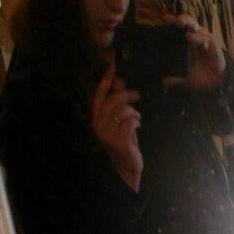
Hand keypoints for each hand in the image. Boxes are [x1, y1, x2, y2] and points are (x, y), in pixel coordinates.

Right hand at [91, 63, 142, 190]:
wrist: (126, 165)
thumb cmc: (124, 140)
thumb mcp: (120, 119)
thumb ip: (118, 102)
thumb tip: (119, 81)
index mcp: (96, 118)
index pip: (99, 96)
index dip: (105, 81)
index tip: (112, 68)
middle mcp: (98, 125)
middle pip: (113, 100)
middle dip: (127, 95)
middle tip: (137, 95)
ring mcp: (107, 133)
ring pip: (123, 110)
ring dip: (133, 112)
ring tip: (137, 117)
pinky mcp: (118, 140)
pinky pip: (130, 121)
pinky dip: (136, 121)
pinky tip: (137, 125)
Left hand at [162, 13, 225, 90]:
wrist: (217, 84)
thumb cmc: (201, 78)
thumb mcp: (187, 80)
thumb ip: (176, 80)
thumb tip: (164, 82)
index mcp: (186, 45)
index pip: (178, 31)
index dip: (171, 24)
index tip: (163, 20)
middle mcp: (194, 39)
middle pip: (185, 24)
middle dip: (177, 19)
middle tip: (168, 19)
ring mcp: (203, 39)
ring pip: (194, 26)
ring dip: (187, 22)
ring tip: (179, 22)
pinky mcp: (212, 43)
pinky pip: (204, 37)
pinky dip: (196, 37)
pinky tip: (189, 37)